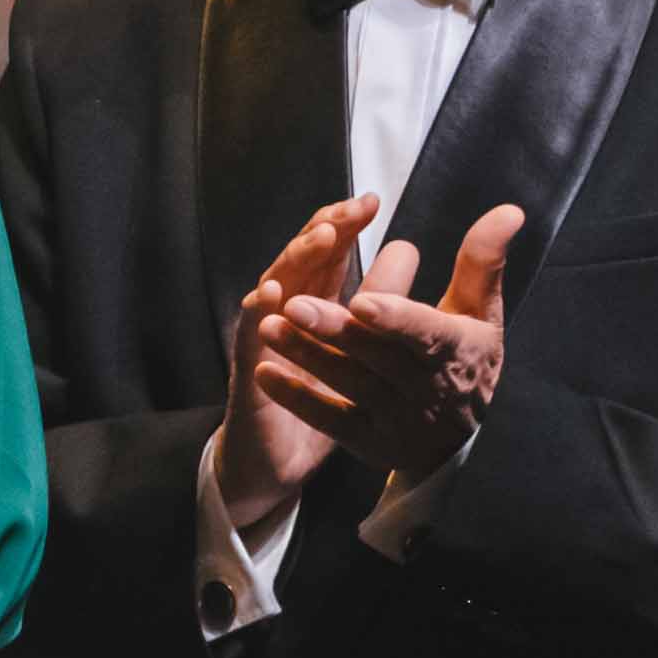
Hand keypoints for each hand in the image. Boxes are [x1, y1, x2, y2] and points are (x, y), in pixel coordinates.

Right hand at [220, 194, 374, 528]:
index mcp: (318, 302)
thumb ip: (383, 298)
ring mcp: (266, 342)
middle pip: (302, 262)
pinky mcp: (252, 375)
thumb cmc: (326, 395)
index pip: (329, 254)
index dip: (344, 227)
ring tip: (320, 239)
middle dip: (323, 232)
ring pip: (276, 291)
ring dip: (295, 263)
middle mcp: (290, 314)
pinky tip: (269, 298)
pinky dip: (257, 316)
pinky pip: (250, 343)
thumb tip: (407, 249)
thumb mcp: (359, 349)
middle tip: (347, 211)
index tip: (368, 201)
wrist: (285, 457)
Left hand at [260, 205, 516, 477]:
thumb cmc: (467, 359)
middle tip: (294, 304)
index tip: (362, 300)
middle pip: (377, 357)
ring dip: (307, 356)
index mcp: (457, 350)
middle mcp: (427, 388)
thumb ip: (483, 262)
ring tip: (268, 327)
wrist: (457, 442)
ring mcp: (395, 418)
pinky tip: (265, 372)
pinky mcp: (367, 440)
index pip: (425, 333)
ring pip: (348, 384)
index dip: (395, 319)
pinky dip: (296, 397)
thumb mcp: (481, 313)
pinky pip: (328, 420)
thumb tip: (508, 210)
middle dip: (335, 330)